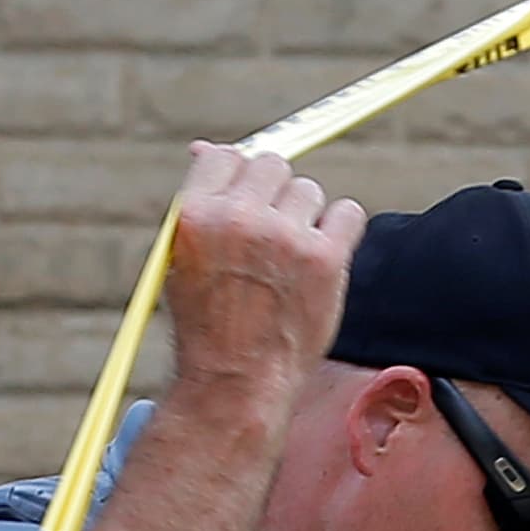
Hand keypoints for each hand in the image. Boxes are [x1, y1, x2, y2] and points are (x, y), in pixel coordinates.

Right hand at [163, 142, 365, 403]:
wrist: (238, 383)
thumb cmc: (208, 323)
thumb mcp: (181, 258)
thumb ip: (200, 202)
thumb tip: (206, 147)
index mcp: (195, 214)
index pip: (225, 156)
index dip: (238, 176)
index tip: (247, 201)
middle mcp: (240, 218)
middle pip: (272, 165)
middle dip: (274, 194)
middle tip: (271, 233)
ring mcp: (286, 237)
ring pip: (310, 191)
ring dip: (305, 216)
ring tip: (291, 259)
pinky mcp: (327, 259)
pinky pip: (348, 213)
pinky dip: (340, 230)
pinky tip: (322, 259)